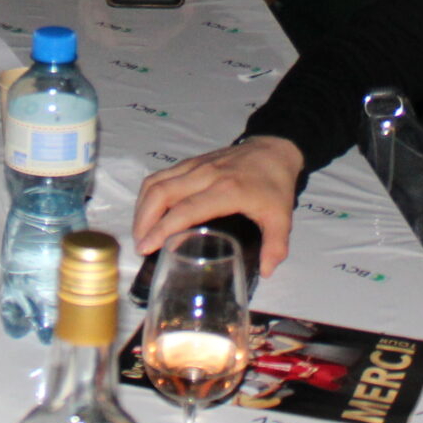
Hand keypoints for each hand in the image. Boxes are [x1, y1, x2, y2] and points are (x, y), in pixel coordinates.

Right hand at [132, 136, 301, 275]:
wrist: (274, 149)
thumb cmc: (275, 185)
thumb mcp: (282, 217)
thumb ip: (275, 246)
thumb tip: (266, 273)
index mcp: (227, 190)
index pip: (186, 209)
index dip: (163, 229)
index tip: (146, 247)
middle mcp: (205, 174)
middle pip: (162, 193)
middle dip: (143, 221)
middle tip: (140, 246)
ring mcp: (195, 165)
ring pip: (156, 182)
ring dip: (142, 207)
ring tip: (141, 233)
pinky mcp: (191, 162)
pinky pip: (161, 176)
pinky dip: (149, 195)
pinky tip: (149, 213)